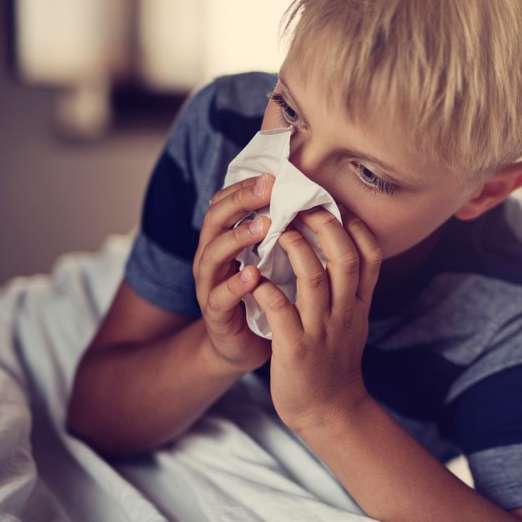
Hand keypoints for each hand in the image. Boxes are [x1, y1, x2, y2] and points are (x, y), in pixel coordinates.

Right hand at [192, 174, 274, 373]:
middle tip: (267, 189)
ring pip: (212, 254)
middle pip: (216, 219)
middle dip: (241, 202)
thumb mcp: (274, 260)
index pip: (227, 202)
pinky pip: (220, 297)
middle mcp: (213, 257)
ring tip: (263, 226)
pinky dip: (235, 285)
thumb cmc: (265, 296)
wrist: (247, 347)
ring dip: (238, 238)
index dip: (246, 186)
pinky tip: (252, 275)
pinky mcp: (215, 315)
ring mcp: (210, 285)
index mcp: (226, 240)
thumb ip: (282, 232)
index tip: (273, 174)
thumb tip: (312, 197)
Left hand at [251, 207, 382, 429]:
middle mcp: (345, 312)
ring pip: (314, 279)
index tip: (337, 204)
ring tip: (279, 230)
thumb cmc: (335, 363)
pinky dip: (266, 289)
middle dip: (325, 226)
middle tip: (303, 204)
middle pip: (345, 258)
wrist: (331, 411)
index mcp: (359, 304)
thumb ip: (352, 290)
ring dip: (296, 249)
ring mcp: (322, 329)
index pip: (370, 256)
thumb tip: (346, 252)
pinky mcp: (296, 348)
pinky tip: (253, 275)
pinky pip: (281, 311)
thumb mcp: (353, 322)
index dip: (356, 226)